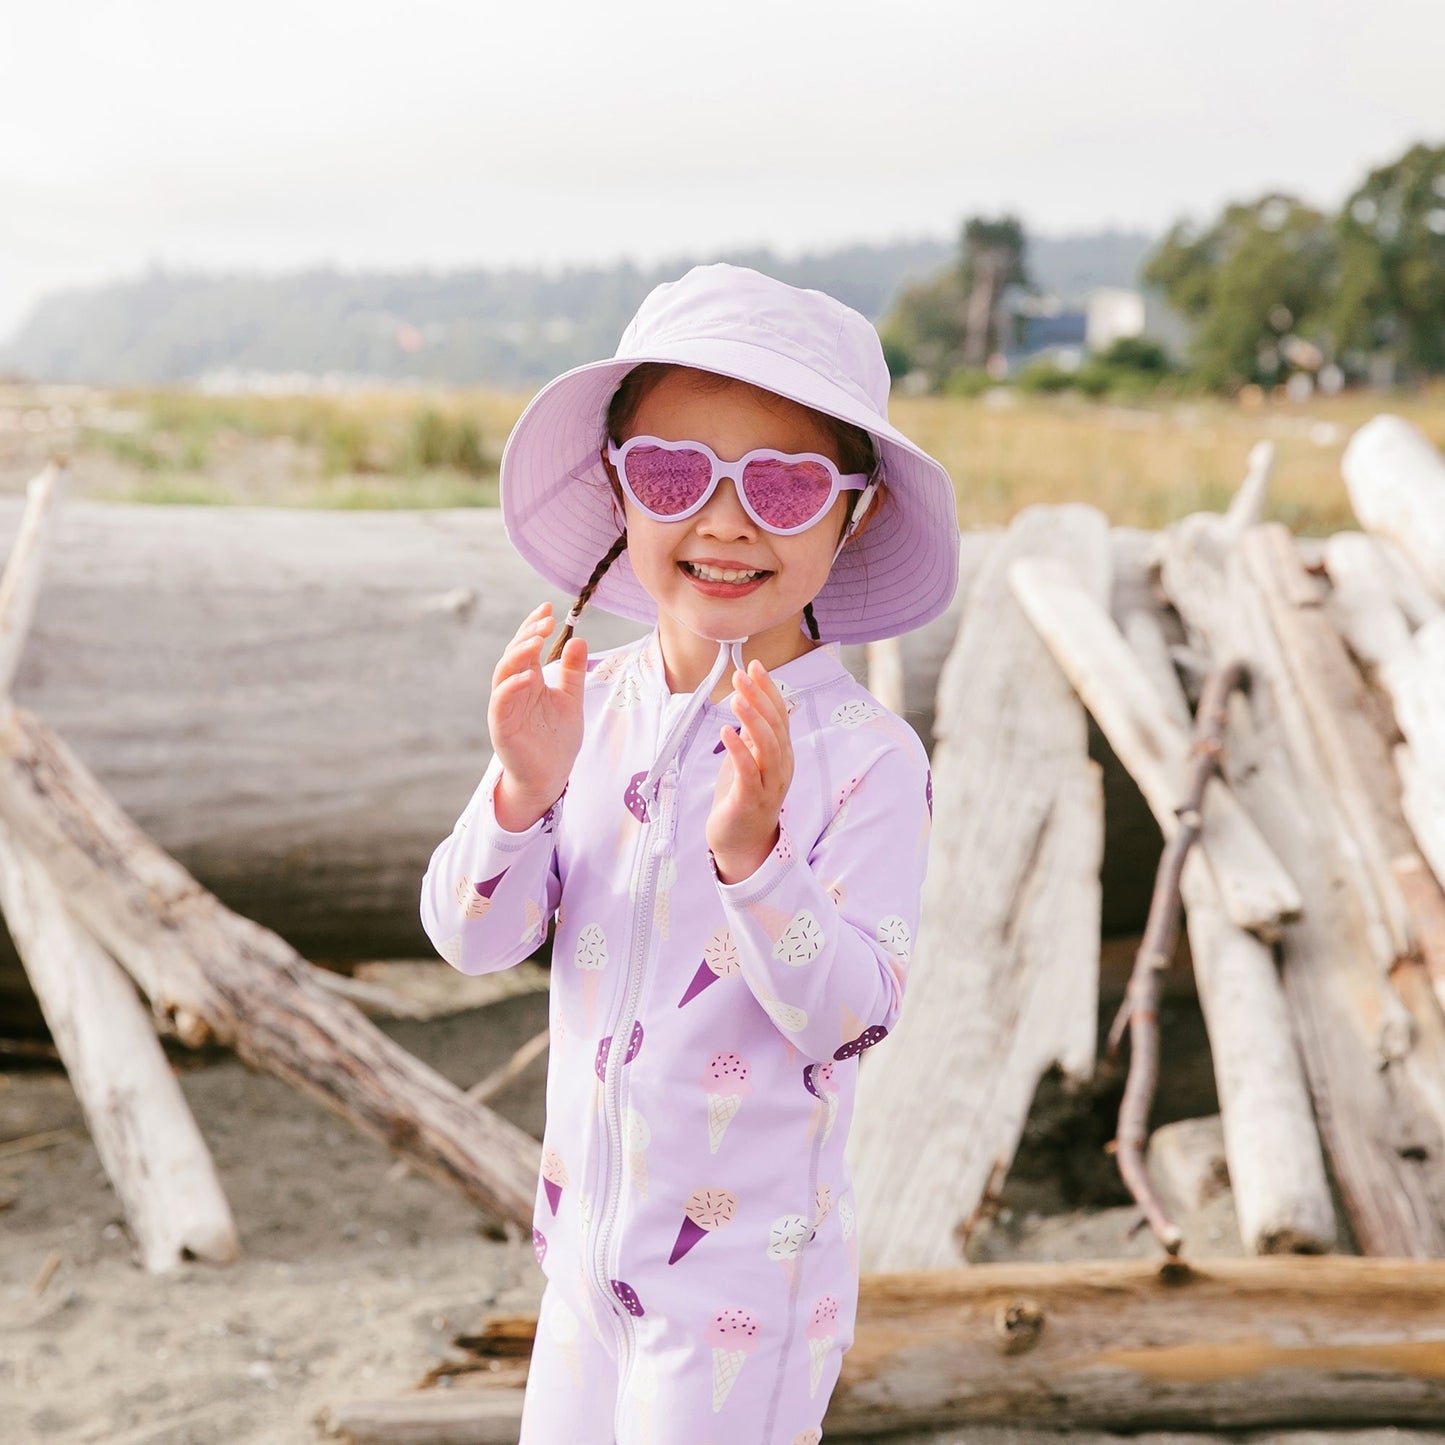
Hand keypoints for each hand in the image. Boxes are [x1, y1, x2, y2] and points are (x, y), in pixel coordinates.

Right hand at [488, 602, 586, 829]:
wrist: (550, 776)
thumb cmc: (557, 739)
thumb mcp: (571, 699)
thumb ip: (572, 672)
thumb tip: (578, 638)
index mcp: (528, 681)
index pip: (526, 646)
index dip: (533, 625)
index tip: (548, 607)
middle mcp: (513, 690)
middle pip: (514, 654)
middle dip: (527, 633)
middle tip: (546, 619)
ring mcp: (505, 707)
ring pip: (503, 673)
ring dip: (518, 653)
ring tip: (536, 638)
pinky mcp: (501, 727)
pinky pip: (501, 702)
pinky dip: (511, 687)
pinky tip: (528, 676)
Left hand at [707, 660, 791, 882]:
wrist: (741, 843)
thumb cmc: (742, 798)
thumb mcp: (748, 760)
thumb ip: (752, 735)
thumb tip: (749, 702)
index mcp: (781, 755)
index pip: (780, 715)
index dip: (769, 689)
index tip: (754, 665)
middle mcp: (781, 767)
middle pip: (776, 726)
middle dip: (760, 697)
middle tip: (742, 674)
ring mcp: (769, 785)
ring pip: (768, 747)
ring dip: (752, 719)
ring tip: (737, 697)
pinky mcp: (751, 800)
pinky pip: (748, 772)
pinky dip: (739, 750)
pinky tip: (726, 732)